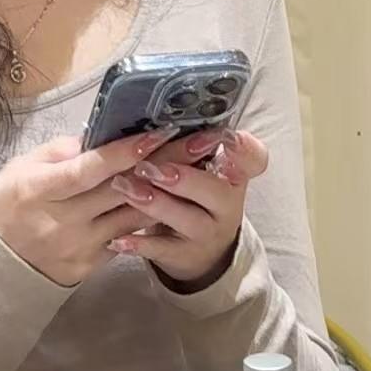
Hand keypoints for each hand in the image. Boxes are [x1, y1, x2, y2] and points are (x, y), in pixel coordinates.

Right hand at [0, 126, 182, 286]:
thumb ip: (64, 150)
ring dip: (168, 191)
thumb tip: (105, 134)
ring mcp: (78, 247)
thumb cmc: (11, 199)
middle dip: (164, 163)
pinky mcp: (91, 265)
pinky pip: (127, 238)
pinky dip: (150, 217)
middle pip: (120, 190)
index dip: (125, 152)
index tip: (160, 133)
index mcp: (40, 190)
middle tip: (201, 142)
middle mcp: (62, 221)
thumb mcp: (26, 166)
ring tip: (199, 166)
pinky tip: (176, 198)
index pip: (89, 169)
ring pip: (132, 216)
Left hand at [105, 127, 267, 290]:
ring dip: (154, 203)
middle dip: (181, 177)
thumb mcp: (203, 171)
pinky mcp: (185, 255)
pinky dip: (139, 244)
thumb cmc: (194, 196)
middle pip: (214, 190)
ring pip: (185, 218)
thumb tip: (157, 115)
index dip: (244, 148)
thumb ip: (191, 147)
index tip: (226, 136)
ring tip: (124, 187)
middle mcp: (227, 204)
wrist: (201, 250)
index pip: (253, 159)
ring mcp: (208, 232)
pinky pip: (162, 249)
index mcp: (234, 175)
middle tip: (148, 166)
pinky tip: (117, 238)